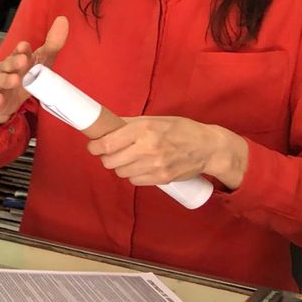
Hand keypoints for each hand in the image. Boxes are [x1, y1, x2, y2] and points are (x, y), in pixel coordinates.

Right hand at [0, 16, 68, 124]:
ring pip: (1, 80)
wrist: (4, 100)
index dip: (21, 49)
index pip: (18, 52)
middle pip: (8, 64)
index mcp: (17, 58)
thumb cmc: (24, 76)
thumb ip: (52, 43)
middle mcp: (6, 69)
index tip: (25, 45)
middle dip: (14, 62)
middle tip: (23, 60)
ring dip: (7, 79)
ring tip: (15, 80)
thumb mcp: (41, 61)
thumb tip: (63, 20)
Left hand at [88, 116, 247, 189]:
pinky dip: (134, 175)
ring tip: (130, 159)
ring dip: (120, 167)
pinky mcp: (162, 179)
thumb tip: (105, 124)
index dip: (95, 147)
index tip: (94, 146)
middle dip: (107, 157)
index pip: (107, 144)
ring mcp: (155, 165)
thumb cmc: (180, 130)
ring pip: (121, 172)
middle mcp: (148, 147)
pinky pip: (134, 181)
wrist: (208, 148)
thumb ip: (129, 123)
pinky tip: (141, 167)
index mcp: (144, 128)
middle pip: (110, 161)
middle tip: (112, 153)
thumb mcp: (155, 119)